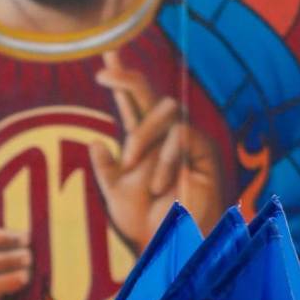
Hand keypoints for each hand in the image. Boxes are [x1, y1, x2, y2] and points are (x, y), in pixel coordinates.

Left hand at [91, 51, 224, 251]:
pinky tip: (161, 184)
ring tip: (132, 168)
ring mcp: (184, 141)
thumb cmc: (146, 226)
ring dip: (142, 136)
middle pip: (148, 92)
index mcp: (142, 143)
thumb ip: (106, 170)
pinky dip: (166, 157)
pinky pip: (180, 133)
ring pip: (164, 108)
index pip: (130, 103)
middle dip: (127, 75)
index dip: (121, 77)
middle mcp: (164, 136)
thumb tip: (96, 142)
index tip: (106, 52)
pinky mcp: (203, 150)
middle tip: (104, 73)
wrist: (171, 247)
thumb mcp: (116, 196)